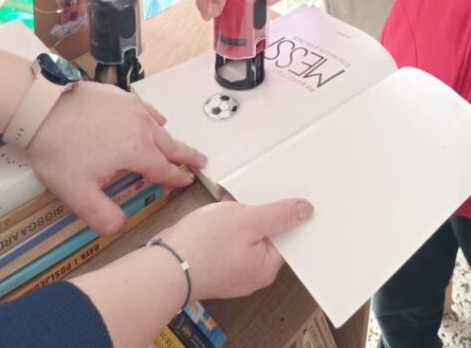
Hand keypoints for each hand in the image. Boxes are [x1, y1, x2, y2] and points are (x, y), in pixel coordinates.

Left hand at [28, 81, 206, 235]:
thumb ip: (101, 215)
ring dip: (170, 138)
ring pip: (159, 126)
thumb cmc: (60, 150)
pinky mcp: (120, 95)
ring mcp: (132, 108)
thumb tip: (120, 228)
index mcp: (136, 152)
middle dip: (187, 155)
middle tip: (202, 160)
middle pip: (170, 144)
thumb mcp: (77, 193)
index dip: (177, 178)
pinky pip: (146, 110)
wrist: (43, 106)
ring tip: (177, 144)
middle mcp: (141, 127)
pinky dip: (155, 119)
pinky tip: (152, 119)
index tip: (188, 181)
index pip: (164, 169)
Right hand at [160, 197, 313, 299]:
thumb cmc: (204, 247)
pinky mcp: (214, 262)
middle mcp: (250, 272)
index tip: (286, 198)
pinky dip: (225, 222)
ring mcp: (231, 268)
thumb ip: (279, 214)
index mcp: (265, 267)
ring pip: (244, 234)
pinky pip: (228, 238)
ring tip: (230, 201)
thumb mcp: (249, 220)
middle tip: (251, 197)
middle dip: (259, 211)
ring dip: (240, 214)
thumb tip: (305, 210)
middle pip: (266, 234)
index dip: (287, 215)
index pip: (288, 238)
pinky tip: (217, 209)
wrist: (165, 264)